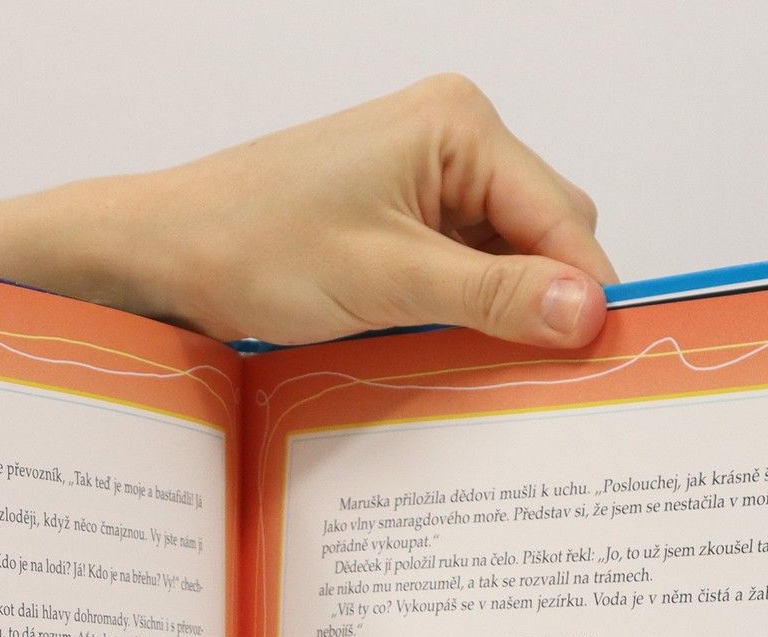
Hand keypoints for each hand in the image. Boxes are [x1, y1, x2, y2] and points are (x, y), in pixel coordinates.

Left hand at [135, 75, 617, 346]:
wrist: (169, 255)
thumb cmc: (255, 246)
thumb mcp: (388, 280)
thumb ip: (494, 294)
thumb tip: (587, 311)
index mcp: (460, 126)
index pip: (565, 219)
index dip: (585, 294)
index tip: (598, 366)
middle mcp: (454, 139)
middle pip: (549, 236)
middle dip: (543, 304)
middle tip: (532, 380)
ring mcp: (429, 179)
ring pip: (511, 261)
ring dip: (501, 315)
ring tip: (473, 363)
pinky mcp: (404, 219)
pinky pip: (468, 270)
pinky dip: (467, 313)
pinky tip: (443, 346)